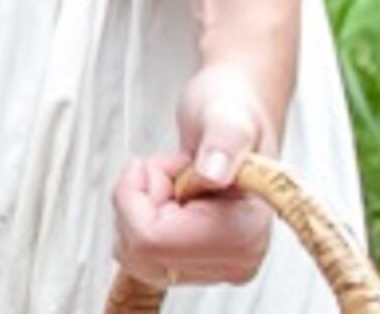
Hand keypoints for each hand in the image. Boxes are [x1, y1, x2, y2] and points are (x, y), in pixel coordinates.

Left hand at [111, 58, 276, 291]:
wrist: (235, 114)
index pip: (152, 242)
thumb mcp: (225, 116)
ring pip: (134, 257)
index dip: (138, 197)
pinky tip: (167, 196)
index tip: (161, 165)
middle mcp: (235, 261)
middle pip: (139, 254)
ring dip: (136, 210)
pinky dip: (138, 220)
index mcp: (245, 234)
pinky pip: (138, 254)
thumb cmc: (232, 113)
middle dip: (137, 203)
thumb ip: (223, 142)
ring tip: (172, 179)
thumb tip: (214, 175)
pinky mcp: (196, 263)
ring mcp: (215, 266)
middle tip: (170, 170)